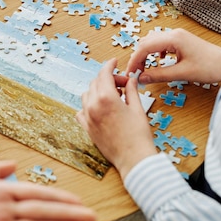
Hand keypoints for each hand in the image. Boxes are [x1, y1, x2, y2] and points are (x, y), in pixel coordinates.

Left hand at [77, 59, 156, 178]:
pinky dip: (89, 106)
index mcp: (106, 98)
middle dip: (108, 79)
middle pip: (95, 83)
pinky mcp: (87, 128)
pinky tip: (101, 109)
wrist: (134, 159)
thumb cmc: (138, 135)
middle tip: (123, 84)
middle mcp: (93, 106)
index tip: (114, 62)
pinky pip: (81, 111)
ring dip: (98, 91)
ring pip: (87, 95)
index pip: (104, 74)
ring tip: (114, 97)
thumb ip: (131, 91)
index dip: (109, 65)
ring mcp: (87, 118)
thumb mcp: (137, 108)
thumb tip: (130, 80)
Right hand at [126, 29, 220, 84]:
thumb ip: (159, 75)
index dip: (134, 61)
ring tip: (143, 68)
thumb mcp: (182, 73)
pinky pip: (160, 43)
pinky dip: (154, 52)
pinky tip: (158, 61)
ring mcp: (177, 36)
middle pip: (146, 42)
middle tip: (135, 73)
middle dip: (137, 57)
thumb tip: (141, 78)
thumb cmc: (210, 67)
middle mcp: (173, 33)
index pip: (144, 47)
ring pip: (152, 41)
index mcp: (173, 38)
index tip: (130, 73)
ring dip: (145, 54)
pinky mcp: (181, 40)